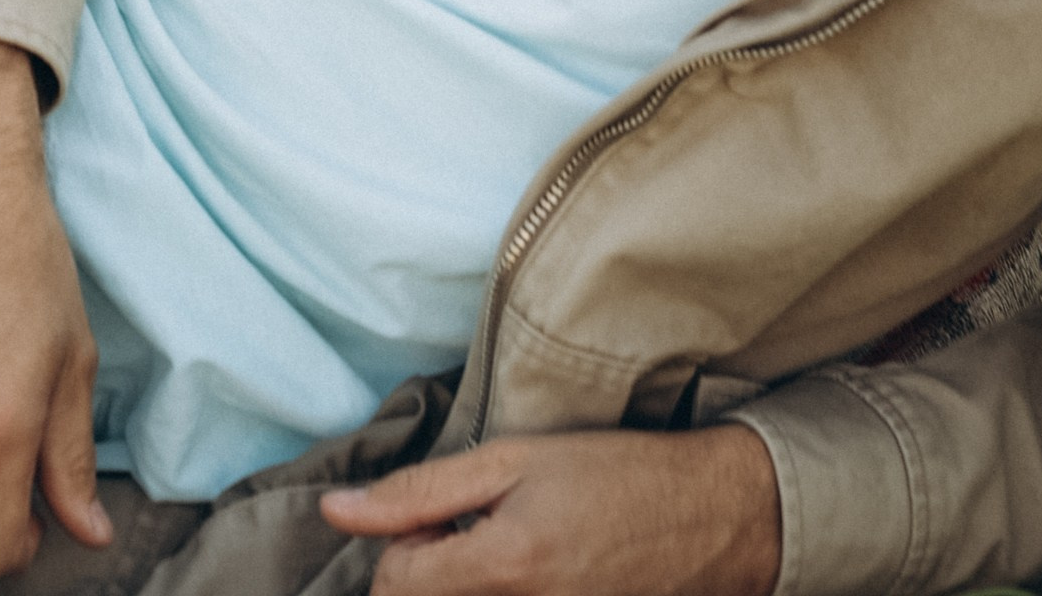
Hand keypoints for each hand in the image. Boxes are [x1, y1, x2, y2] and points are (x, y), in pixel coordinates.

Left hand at [319, 425, 781, 595]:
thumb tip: (336, 510)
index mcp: (504, 567)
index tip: (439, 516)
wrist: (706, 520)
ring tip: (498, 555)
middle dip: (426, 575)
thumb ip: (420, 490)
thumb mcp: (514, 458)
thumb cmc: (611, 474)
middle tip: (464, 536)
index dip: (402, 541)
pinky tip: (528, 578)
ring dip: (458, 591)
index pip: (394, 585)